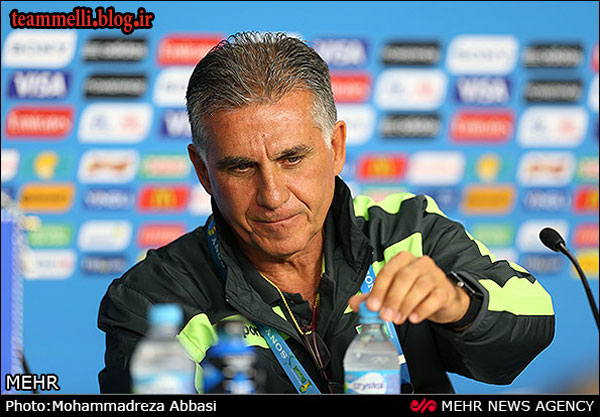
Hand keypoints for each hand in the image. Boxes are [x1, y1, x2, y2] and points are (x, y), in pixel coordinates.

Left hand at [348, 252, 469, 324]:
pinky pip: (435, 297)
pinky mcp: (445, 290)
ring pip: (420, 286)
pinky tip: (413, 318)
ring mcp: (435, 275)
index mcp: (404, 260)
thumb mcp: (392, 293)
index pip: (389, 271)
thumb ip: (373, 297)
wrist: (442, 299)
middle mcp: (420, 263)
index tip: (372, 306)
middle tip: (385, 316)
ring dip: (406, 305)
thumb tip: (353, 303)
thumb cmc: (414, 292)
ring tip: (398, 319)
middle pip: (404, 277)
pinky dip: (422, 309)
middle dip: (392, 298)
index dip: (379, 289)